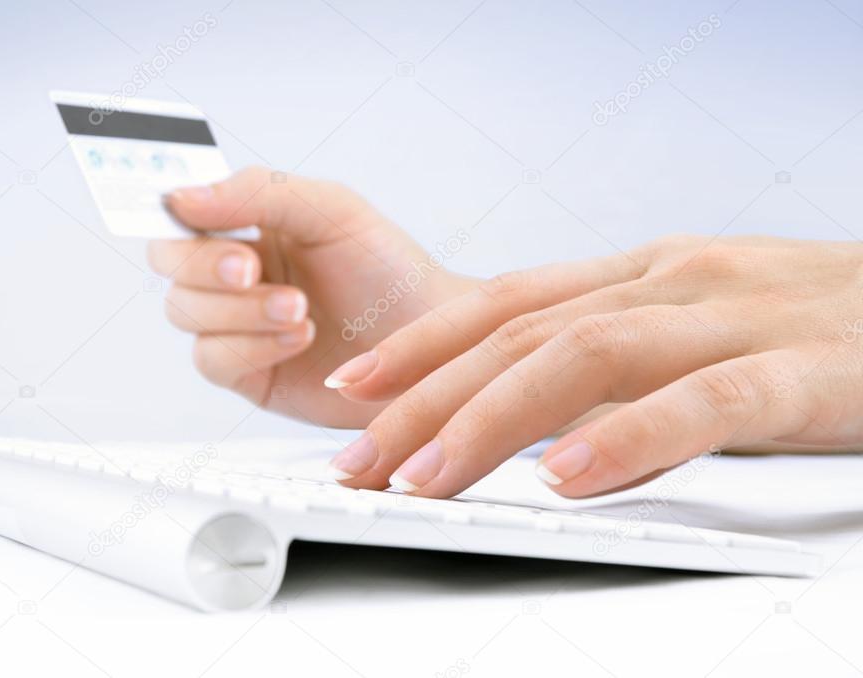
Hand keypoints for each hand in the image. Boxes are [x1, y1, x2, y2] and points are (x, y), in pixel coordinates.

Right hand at [148, 167, 473, 426]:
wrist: (430, 339)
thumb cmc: (387, 268)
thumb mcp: (330, 209)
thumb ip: (256, 193)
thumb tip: (181, 199)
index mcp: (247, 223)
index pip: (180, 212)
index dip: (172, 213)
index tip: (189, 215)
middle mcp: (235, 273)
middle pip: (170, 263)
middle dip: (205, 265)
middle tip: (251, 269)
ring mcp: (238, 325)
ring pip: (184, 311)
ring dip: (238, 310)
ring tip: (299, 309)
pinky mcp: (250, 374)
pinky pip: (213, 360)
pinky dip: (250, 346)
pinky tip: (298, 337)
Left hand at [324, 235, 862, 496]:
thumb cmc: (815, 324)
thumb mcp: (699, 329)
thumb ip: (623, 366)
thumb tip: (548, 430)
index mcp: (642, 275)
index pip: (505, 302)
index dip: (421, 342)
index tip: (354, 385)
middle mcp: (670, 285)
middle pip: (520, 336)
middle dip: (425, 399)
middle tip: (360, 459)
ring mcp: (733, 320)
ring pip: (585, 358)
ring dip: (492, 420)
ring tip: (427, 478)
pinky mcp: (802, 370)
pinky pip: (704, 403)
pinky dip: (630, 438)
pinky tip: (571, 479)